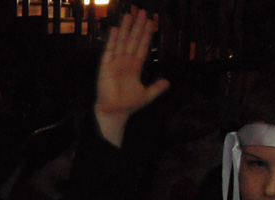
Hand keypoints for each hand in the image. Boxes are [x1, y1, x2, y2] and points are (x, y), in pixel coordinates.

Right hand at [95, 9, 170, 145]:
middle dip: (137, 26)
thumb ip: (156, 88)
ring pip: (121, 42)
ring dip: (125, 29)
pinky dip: (112, 41)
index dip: (146, 34)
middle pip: (132, 40)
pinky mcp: (105, 67)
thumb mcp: (147, 95)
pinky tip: (115, 30)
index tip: (151, 22)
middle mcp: (125, 62)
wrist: (114, 113)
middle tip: (142, 11)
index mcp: (135, 67)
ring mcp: (115, 63)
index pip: (142, 47)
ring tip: (129, 14)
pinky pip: (109, 52)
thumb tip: (168, 82)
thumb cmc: (128, 105)